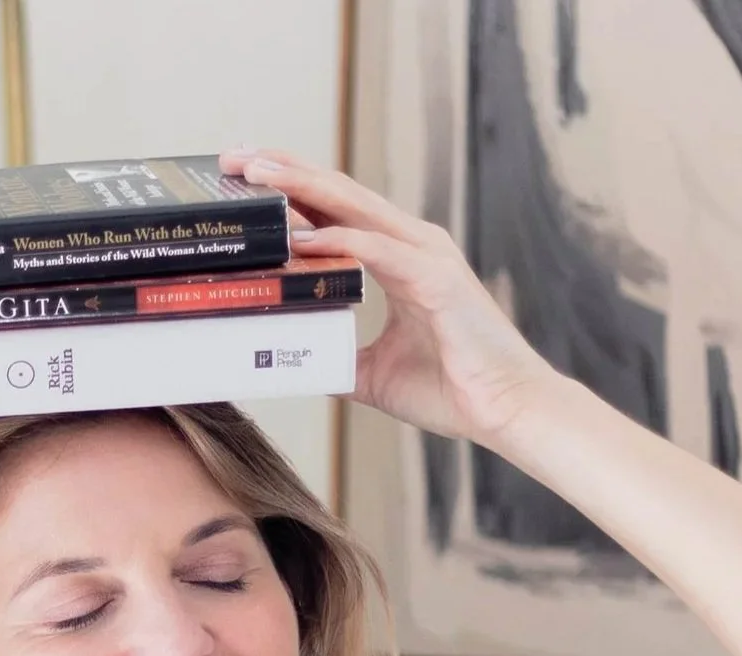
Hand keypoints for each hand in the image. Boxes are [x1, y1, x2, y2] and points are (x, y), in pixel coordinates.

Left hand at [219, 148, 561, 444]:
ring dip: (303, 188)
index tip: (244, 177)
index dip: (292, 189)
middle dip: (285, 172)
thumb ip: (337, 357)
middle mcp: (413, 246)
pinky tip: (302, 237)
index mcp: (400, 259)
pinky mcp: (437, 281)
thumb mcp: (373, 373)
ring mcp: (427, 258)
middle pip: (339, 194)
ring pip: (355, 208)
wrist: (507, 412)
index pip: (337, 211)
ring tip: (256, 173)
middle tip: (234, 158)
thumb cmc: (454, 388)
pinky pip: (378, 251)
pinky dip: (339, 240)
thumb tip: (294, 362)